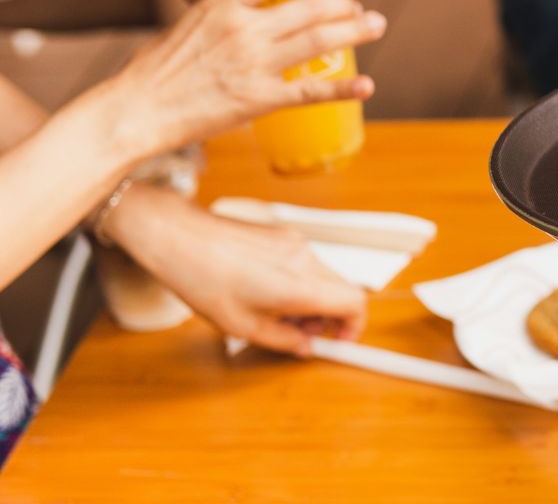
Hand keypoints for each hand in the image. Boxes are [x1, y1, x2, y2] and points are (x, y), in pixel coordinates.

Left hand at [105, 184, 366, 355]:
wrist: (179, 236)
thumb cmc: (201, 278)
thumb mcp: (240, 326)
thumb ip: (282, 339)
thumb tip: (305, 346)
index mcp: (298, 285)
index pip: (355, 303)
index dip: (354, 327)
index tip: (340, 342)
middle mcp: (305, 259)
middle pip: (343, 290)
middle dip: (332, 317)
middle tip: (305, 334)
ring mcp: (296, 243)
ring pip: (326, 277)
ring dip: (315, 300)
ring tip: (280, 314)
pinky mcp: (285, 234)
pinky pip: (308, 263)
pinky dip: (302, 282)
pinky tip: (269, 292)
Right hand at [106, 0, 385, 160]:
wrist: (135, 109)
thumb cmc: (156, 68)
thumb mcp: (189, 23)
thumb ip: (225, 14)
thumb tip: (250, 6)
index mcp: (223, 4)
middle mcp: (244, 29)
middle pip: (310, 6)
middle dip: (344, 3)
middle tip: (362, 5)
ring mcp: (254, 64)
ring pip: (319, 41)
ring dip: (354, 32)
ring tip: (376, 25)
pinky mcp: (258, 99)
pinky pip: (311, 92)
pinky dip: (343, 88)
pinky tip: (367, 85)